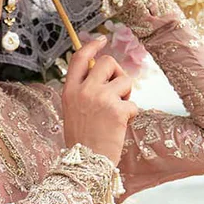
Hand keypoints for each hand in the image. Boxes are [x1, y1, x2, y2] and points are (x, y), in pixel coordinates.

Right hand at [62, 37, 138, 164]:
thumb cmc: (82, 140)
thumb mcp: (73, 111)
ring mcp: (100, 99)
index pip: (80, 58)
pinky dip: (130, 115)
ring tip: (117, 113)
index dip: (92, 46)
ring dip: (126, 95)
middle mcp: (84, 91)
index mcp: (70, 91)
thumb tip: (102, 73)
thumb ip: (83, 91)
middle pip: (108, 63)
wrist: (85, 163)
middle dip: (118, 74)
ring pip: (125, 80)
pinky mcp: (117, 110)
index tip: (102, 40)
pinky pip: (133, 104)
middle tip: (118, 91)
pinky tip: (119, 127)